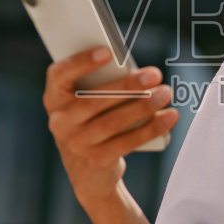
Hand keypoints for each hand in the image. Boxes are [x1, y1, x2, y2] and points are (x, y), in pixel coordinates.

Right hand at [42, 47, 179, 206]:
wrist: (88, 171)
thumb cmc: (92, 121)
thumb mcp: (86, 102)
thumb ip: (100, 84)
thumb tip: (136, 73)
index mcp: (54, 98)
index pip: (59, 75)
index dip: (81, 62)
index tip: (108, 52)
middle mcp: (60, 121)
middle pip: (94, 99)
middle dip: (128, 86)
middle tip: (154, 74)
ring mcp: (77, 144)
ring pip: (113, 122)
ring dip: (144, 106)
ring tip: (165, 93)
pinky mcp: (97, 160)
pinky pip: (127, 142)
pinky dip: (151, 128)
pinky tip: (168, 117)